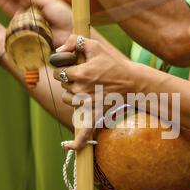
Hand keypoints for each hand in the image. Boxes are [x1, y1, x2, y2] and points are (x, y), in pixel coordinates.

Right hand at [0, 0, 72, 47]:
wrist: (69, 32)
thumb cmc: (64, 17)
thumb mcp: (49, 2)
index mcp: (37, 3)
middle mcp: (30, 11)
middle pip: (14, 1)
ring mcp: (27, 21)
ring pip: (12, 9)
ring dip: (3, 0)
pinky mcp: (26, 30)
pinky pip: (15, 21)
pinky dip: (8, 13)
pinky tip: (3, 3)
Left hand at [52, 35, 136, 149]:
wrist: (132, 83)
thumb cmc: (114, 64)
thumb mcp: (95, 46)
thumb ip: (74, 42)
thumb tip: (57, 50)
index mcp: (80, 74)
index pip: (58, 72)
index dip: (63, 69)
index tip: (73, 67)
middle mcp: (81, 91)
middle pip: (62, 86)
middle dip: (69, 80)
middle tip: (85, 76)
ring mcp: (87, 105)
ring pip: (67, 100)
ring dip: (72, 95)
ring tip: (87, 89)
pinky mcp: (94, 116)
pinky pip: (83, 133)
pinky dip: (75, 143)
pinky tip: (66, 147)